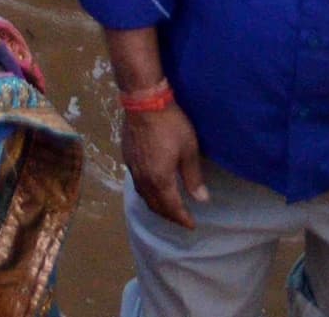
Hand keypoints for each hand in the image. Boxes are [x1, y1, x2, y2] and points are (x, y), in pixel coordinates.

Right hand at [121, 100, 206, 228]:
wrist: (144, 102)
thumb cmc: (171, 125)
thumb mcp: (189, 150)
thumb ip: (193, 177)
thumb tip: (201, 199)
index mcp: (160, 180)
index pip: (172, 208)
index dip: (182, 219)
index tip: (192, 226)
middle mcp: (144, 180)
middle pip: (155, 206)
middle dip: (169, 216)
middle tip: (181, 219)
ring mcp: (133, 169)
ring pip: (144, 196)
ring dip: (156, 206)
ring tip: (167, 208)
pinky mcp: (127, 158)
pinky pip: (137, 185)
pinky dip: (147, 193)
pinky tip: (152, 187)